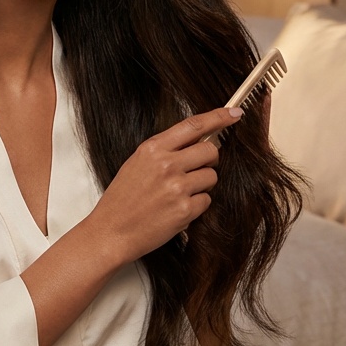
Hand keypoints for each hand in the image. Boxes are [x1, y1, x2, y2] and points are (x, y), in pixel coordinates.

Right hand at [87, 107, 242, 264]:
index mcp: (152, 149)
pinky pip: (206, 201)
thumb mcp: (136, 164)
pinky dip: (196, 206)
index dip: (219, 117)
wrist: (111, 232)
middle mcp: (166, 165)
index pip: (193, 125)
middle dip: (210, 159)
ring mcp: (177, 187)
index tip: (235, 113)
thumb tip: (197, 141)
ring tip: (179, 194)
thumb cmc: (121, 200)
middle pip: (210, 151)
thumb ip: (164, 151)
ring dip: (202, 185)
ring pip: (211, 177)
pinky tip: (176, 210)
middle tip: (197, 169)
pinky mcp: (184, 210)